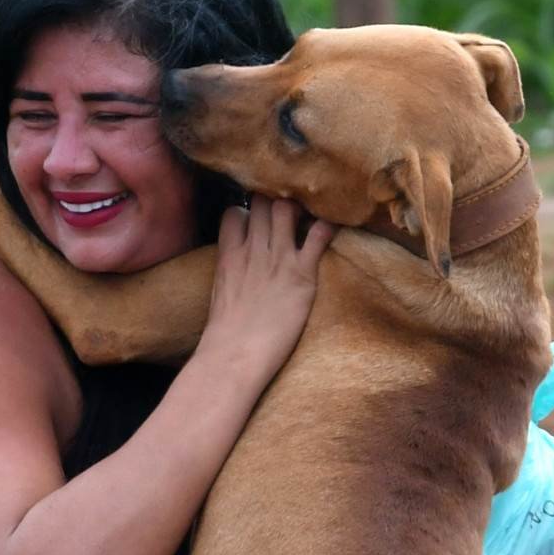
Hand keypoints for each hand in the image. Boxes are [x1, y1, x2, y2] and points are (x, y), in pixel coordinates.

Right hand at [196, 196, 333, 386]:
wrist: (235, 354)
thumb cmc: (225, 333)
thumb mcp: (220, 292)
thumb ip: (230, 271)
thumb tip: (236, 268)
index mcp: (229, 255)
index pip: (234, 213)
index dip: (246, 211)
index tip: (256, 217)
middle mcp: (253, 250)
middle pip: (262, 203)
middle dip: (274, 199)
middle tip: (287, 208)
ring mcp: (278, 258)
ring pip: (286, 209)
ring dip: (297, 207)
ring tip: (307, 213)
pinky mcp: (301, 273)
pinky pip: (318, 235)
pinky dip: (326, 224)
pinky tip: (333, 223)